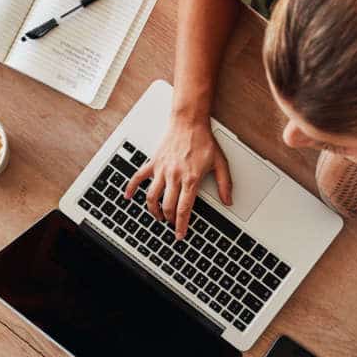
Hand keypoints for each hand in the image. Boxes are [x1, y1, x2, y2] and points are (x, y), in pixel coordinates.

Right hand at [124, 118, 231, 238]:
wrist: (189, 122)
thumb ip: (225, 184)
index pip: (184, 208)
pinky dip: (131, 188)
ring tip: (158, 216)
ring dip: (154, 210)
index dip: (181, 225)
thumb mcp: (220, 163)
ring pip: (152, 196)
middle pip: (168, 206)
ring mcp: (162, 170)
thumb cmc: (203, 140)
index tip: (180, 234)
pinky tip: (128, 197)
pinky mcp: (153, 162)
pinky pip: (138, 177)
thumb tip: (228, 200)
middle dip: (170, 219)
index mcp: (191, 178)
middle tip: (172, 225)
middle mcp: (174, 176)